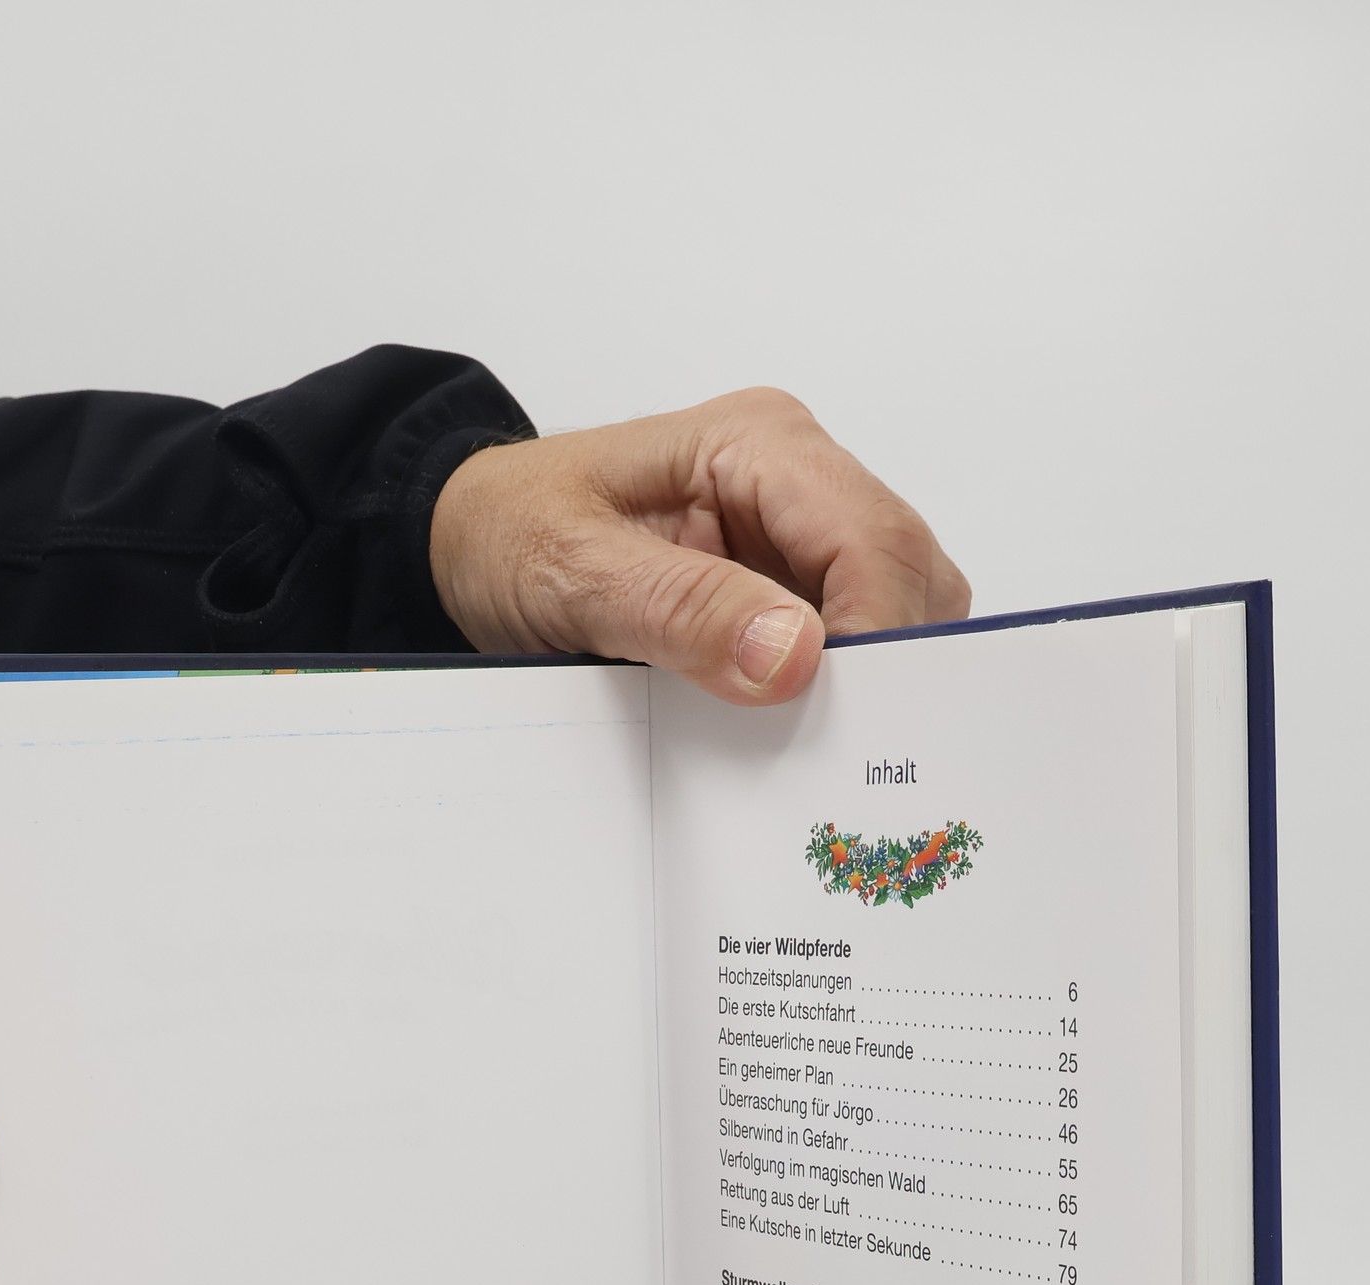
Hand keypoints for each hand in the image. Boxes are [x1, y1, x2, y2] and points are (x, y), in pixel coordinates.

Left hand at [429, 386, 969, 703]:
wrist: (464, 546)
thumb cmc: (508, 533)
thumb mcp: (573, 571)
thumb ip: (680, 610)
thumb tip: (793, 655)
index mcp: (759, 445)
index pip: (873, 539)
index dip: (877, 635)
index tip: (848, 722)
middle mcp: (798, 481)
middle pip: (905, 576)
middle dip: (886, 668)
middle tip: (841, 754)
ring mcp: (797, 538)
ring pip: (893, 616)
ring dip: (864, 686)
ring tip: (810, 748)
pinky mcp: (784, 591)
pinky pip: (846, 648)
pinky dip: (833, 697)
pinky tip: (791, 734)